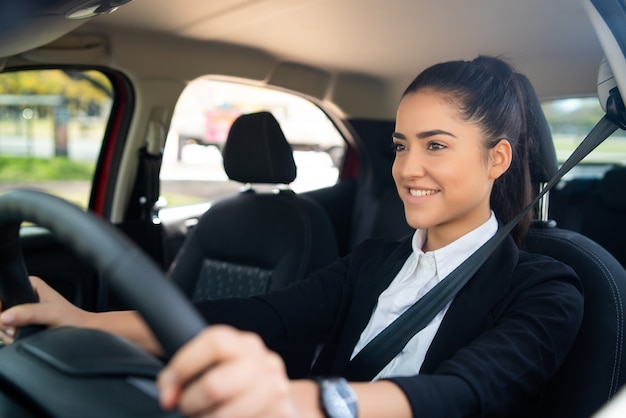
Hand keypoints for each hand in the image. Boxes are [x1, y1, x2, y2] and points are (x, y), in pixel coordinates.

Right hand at [0, 276, 89, 343]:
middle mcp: (24, 296)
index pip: (3, 293)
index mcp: (30, 284)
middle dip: (3, 324)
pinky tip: (19, 338)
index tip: (4, 319)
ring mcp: (22, 310)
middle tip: (15, 330)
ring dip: (5, 332)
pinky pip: (4, 331)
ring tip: (21, 334)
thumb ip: (29, 314)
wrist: (82, 331)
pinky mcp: (22, 323)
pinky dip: (8, 337)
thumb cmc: (72, 319)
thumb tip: (5, 317)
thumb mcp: (50, 314)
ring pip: (0, 323)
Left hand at [158, 325, 305, 417]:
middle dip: (191, 404)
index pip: (215, 342)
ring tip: (205, 417)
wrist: (277, 399)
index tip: (171, 386)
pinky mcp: (281, 413)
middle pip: (215, 386)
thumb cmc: (235, 383)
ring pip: (226, 415)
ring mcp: (275, 390)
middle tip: (188, 408)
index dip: (185, 365)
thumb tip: (168, 398)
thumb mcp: (214, 366)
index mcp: (244, 344)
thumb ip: (182, 373)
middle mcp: (263, 362)